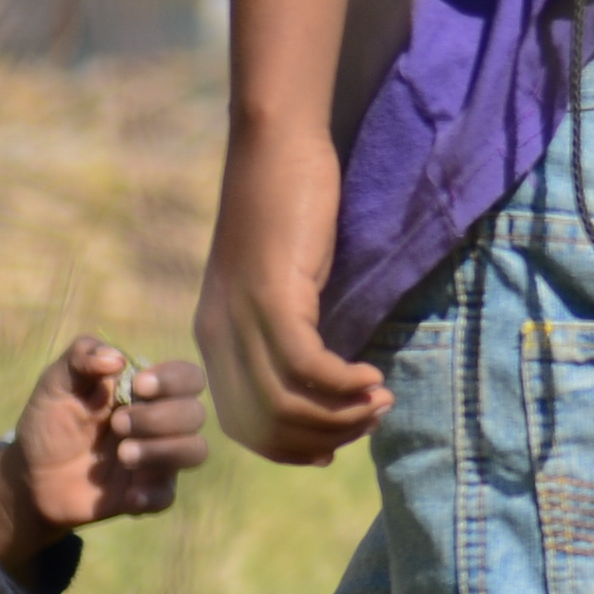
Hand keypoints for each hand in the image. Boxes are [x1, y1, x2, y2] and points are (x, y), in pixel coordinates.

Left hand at [0, 337, 212, 582]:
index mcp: (145, 392)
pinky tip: (128, 496)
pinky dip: (153, 494)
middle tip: (117, 425)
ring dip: (164, 451)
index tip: (139, 386)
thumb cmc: (49, 422)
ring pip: (195, 451)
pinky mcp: (145, 493)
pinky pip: (168, 495)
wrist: (30, 476)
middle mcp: (159, 423)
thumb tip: (116, 359)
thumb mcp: (55, 383)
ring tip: (123, 455)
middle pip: (195, 413)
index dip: (174, 380)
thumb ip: (80, 357)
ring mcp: (156, 459)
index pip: (188, 377)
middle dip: (159, 418)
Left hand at [200, 127, 391, 464]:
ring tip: (378, 401)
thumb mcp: (277, 282)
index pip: (242, 425)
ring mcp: (243, 317)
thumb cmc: (285, 207)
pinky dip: (343, 384)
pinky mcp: (273, 296)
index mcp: (214, 337)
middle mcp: (219, 335)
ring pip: (286, 403)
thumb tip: (320, 380)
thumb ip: (285, 328)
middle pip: (265, 424)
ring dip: (340, 415)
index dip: (290, 446)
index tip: (335, 445)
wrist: (275, 146)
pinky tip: (371, 377)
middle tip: (370, 419)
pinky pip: (307, 368)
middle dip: (322, 436)